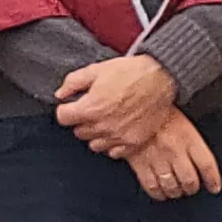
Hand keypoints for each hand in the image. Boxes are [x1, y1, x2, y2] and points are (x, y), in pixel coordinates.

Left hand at [55, 52, 178, 154]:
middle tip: (93, 108)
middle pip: (78, 132)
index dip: (66, 109)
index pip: (63, 118)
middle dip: (81, 120)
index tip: (73, 105)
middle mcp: (102, 126)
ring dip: (96, 133)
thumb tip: (60, 95)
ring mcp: (118, 137)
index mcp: (90, 108)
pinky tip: (117, 129)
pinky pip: (113, 152)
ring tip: (105, 119)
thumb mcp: (96, 70)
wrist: (160, 78)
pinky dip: (112, 143)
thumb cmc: (129, 72)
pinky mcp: (133, 142)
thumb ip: (73, 83)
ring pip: (94, 144)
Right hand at [125, 115, 221, 203]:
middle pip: (190, 181)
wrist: (129, 104)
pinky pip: (152, 186)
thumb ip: (190, 138)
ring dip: (176, 192)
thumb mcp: (180, 118)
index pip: (206, 165)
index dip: (212, 180)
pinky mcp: (139, 164)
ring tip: (176, 190)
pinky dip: (158, 193)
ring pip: (172, 186)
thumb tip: (200, 158)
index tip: (214, 187)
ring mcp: (157, 158)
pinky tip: (160, 191)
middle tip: (191, 187)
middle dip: (192, 188)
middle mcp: (174, 150)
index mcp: (187, 136)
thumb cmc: (155, 110)